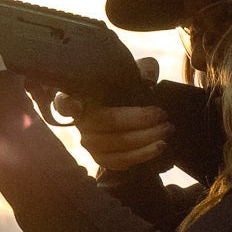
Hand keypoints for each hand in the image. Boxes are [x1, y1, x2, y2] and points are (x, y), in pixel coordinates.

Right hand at [57, 58, 171, 170]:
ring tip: (166, 131)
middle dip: (139, 120)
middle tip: (163, 116)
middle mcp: (80, 121)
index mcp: (81, 96)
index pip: (64, 102)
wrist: (130, 109)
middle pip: (107, 122)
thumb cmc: (126, 88)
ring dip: (145, 140)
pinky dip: (141, 155)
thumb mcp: (133, 73)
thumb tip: (148, 75)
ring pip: (116, 145)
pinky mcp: (99, 158)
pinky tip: (157, 147)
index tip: (76, 105)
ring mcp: (88, 142)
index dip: (67, 105)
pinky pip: (119, 162)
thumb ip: (142, 69)